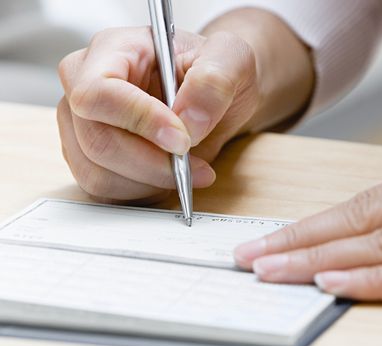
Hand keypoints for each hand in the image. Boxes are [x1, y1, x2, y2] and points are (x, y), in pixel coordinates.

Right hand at [57, 26, 258, 201]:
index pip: (99, 92)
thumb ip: (214, 82)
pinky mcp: (90, 159)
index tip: (182, 140)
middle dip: (152, 164)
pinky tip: (167, 177)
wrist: (213, 98)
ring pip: (97, 174)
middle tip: (195, 167)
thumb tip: (189, 122)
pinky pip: (103, 192)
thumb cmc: (214, 72)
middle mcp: (86, 87)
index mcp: (112, 50)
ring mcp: (82, 126)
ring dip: (149, 182)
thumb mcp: (232, 59)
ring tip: (186, 169)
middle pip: (97, 141)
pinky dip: (141, 193)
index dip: (139, 121)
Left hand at [235, 151, 381, 300]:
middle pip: (356, 222)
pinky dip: (379, 281)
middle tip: (249, 257)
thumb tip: (357, 238)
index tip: (264, 240)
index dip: (306, 225)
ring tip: (272, 273)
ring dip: (321, 261)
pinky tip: (335, 285)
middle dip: (297, 243)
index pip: (355, 204)